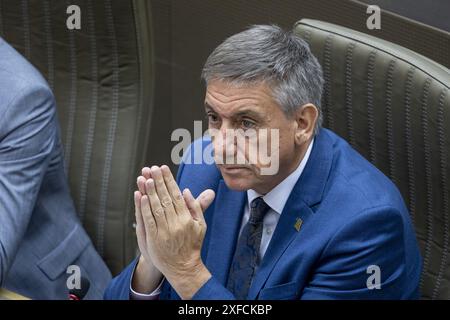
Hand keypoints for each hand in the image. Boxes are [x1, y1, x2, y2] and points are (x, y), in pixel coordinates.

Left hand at [135, 166, 214, 297]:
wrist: (184, 268)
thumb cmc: (193, 245)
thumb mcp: (200, 225)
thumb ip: (196, 207)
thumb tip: (186, 190)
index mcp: (188, 218)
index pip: (176, 194)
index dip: (169, 180)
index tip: (164, 168)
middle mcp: (177, 223)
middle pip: (165, 198)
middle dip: (158, 181)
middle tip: (153, 168)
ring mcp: (165, 231)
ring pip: (156, 207)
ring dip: (150, 191)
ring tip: (145, 177)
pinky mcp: (154, 239)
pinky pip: (149, 220)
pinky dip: (144, 208)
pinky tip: (141, 196)